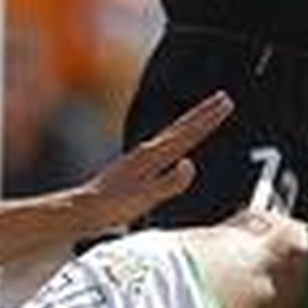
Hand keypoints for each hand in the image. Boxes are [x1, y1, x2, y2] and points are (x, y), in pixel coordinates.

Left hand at [74, 91, 233, 234]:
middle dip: (203, 113)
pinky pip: (165, 145)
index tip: (226, 103)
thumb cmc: (112, 208)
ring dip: (191, 122)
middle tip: (224, 98)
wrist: (81, 209)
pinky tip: (177, 143)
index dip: (208, 120)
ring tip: (206, 114)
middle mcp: (147, 151)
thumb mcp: (144, 199)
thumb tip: (190, 164)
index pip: (187, 134)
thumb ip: (169, 184)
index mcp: (152, 156)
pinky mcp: (136, 166)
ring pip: (173, 134)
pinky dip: (178, 137)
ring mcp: (140, 157)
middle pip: (181, 128)